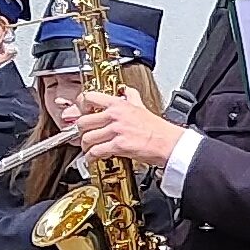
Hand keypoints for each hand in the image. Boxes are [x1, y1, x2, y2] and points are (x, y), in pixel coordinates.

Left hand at [62, 89, 184, 166]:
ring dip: (84, 146)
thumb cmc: (158, 129)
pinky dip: (91, 157)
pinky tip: (92, 158)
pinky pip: (96, 151)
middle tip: (83, 136)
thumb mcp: (142, 106)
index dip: (80, 106)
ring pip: (87, 137)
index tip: (81, 113)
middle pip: (83, 121)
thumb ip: (131, 97)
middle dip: (80, 131)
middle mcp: (115, 115)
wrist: (169, 143)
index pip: (89, 98)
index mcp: (119, 104)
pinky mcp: (119, 145)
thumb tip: (126, 90)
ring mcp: (116, 130)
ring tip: (87, 149)